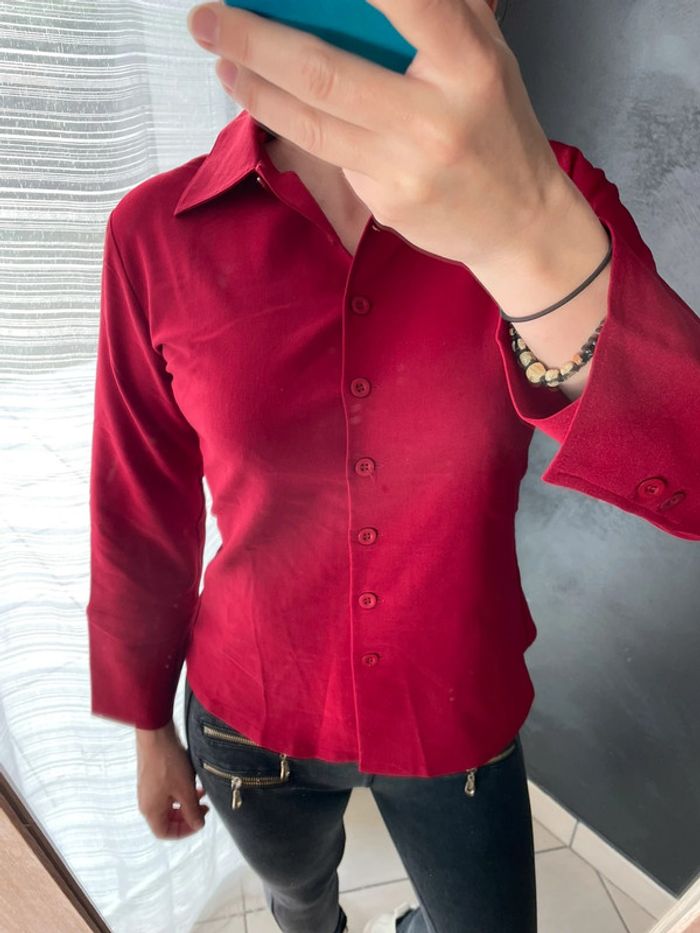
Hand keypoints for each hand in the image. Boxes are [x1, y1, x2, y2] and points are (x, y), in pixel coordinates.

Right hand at [136, 721, 209, 838]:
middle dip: (188, 816)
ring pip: (169, 805)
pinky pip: (167, 792)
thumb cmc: (169, 763)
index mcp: (151, 810)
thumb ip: (192, 810)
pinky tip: (193, 782)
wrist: (156, 734)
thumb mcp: (185, 790)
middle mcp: (147, 802)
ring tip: (202, 793)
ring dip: (186, 802)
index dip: (184, 831)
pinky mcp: (152, 777)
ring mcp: (148, 789)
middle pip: (167, 819)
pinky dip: (181, 791)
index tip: (199, 822)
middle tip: (204, 808)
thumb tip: (198, 826)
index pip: (165, 832)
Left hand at [186, 0, 568, 269]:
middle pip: (325, 74)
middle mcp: (436, 119)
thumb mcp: (486, 56)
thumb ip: (439, 12)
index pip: (410, 4)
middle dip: (255, 41)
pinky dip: (291, 124)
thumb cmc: (496, 126)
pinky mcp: (388, 204)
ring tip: (222, 60)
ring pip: (311, 124)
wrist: (518, 221)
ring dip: (254, 89)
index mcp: (469, 66)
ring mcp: (407, 168)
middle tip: (209, 17)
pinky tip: (267, 100)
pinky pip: (329, 155)